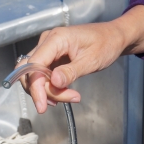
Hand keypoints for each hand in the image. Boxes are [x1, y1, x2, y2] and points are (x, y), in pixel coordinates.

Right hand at [23, 5, 143, 112]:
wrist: (113, 37)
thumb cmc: (106, 44)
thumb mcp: (91, 60)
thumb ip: (71, 71)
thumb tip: (54, 82)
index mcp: (56, 38)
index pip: (34, 64)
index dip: (35, 87)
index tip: (42, 106)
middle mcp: (47, 42)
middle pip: (30, 71)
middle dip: (43, 90)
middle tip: (64, 100)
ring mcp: (47, 50)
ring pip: (34, 75)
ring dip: (46, 90)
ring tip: (69, 96)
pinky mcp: (51, 57)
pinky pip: (42, 75)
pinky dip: (50, 87)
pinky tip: (64, 92)